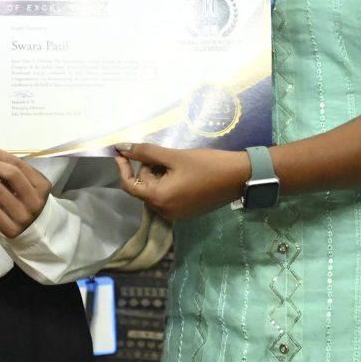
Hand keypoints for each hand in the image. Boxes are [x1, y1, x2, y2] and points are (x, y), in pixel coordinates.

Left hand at [0, 146, 52, 237]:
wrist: (36, 228)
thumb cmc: (28, 198)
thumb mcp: (28, 183)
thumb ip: (13, 170)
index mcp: (42, 186)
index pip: (19, 165)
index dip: (0, 155)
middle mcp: (35, 201)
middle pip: (11, 174)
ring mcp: (24, 217)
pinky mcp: (12, 230)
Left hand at [115, 143, 249, 221]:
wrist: (239, 177)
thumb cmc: (206, 165)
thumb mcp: (174, 156)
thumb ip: (146, 153)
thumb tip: (122, 147)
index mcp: (159, 199)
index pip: (130, 185)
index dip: (123, 167)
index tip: (121, 151)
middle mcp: (164, 211)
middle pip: (144, 187)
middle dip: (149, 169)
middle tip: (166, 155)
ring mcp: (176, 214)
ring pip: (156, 191)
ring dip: (160, 175)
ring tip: (178, 163)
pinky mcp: (186, 212)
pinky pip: (168, 197)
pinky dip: (169, 183)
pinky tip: (184, 172)